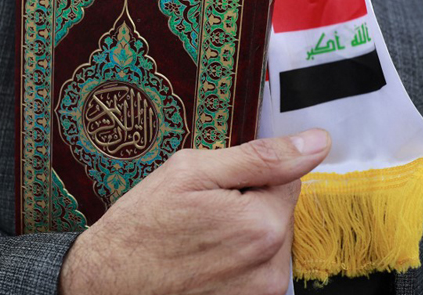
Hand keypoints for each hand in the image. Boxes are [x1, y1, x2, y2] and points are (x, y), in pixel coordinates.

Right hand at [59, 129, 329, 294]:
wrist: (106, 285)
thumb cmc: (140, 228)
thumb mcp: (192, 173)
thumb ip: (261, 157)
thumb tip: (316, 142)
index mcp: (263, 224)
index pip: (288, 178)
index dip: (250, 174)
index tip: (219, 186)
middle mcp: (272, 266)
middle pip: (280, 212)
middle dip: (249, 205)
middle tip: (203, 212)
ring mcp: (262, 293)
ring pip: (269, 241)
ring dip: (244, 234)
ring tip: (200, 239)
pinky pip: (258, 269)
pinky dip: (237, 261)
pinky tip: (204, 261)